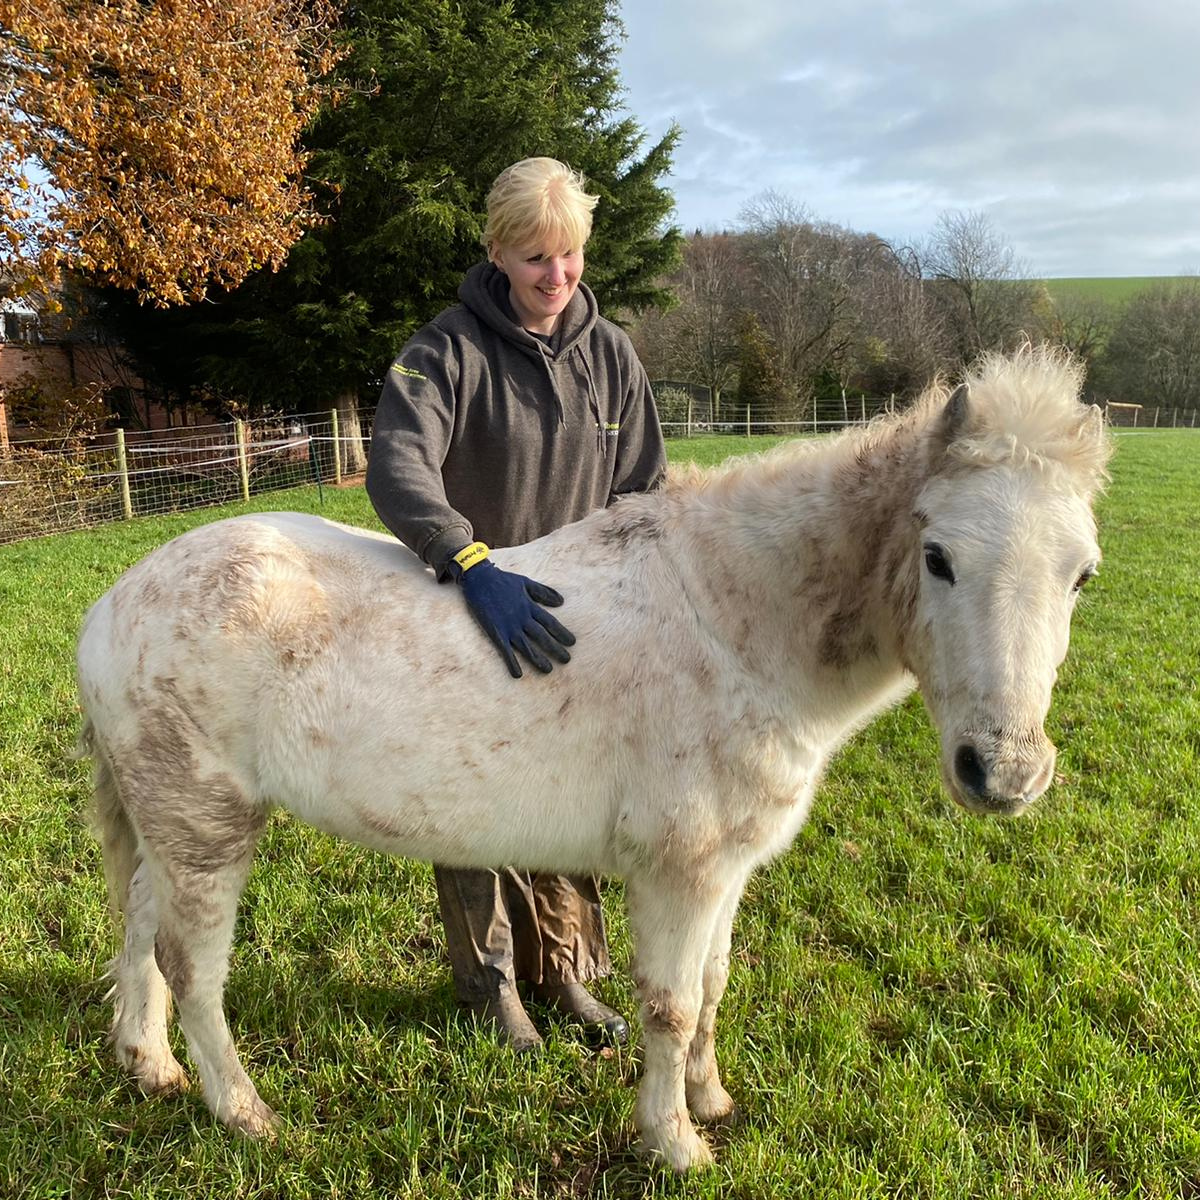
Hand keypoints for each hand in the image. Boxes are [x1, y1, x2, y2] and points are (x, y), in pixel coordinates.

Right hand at [451, 554, 575, 677]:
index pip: (550, 622)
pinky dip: (511, 662)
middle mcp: (521, 618)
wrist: (478, 578)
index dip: (561, 632)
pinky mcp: (495, 632)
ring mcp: (508, 626)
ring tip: (548, 670)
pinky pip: (505, 650)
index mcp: (529, 606)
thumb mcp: (525, 582)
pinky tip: (518, 674)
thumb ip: (543, 592)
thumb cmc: (502, 580)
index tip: (572, 642)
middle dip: (555, 648)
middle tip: (567, 659)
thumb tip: (561, 601)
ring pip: (526, 646)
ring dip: (538, 659)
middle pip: (542, 636)